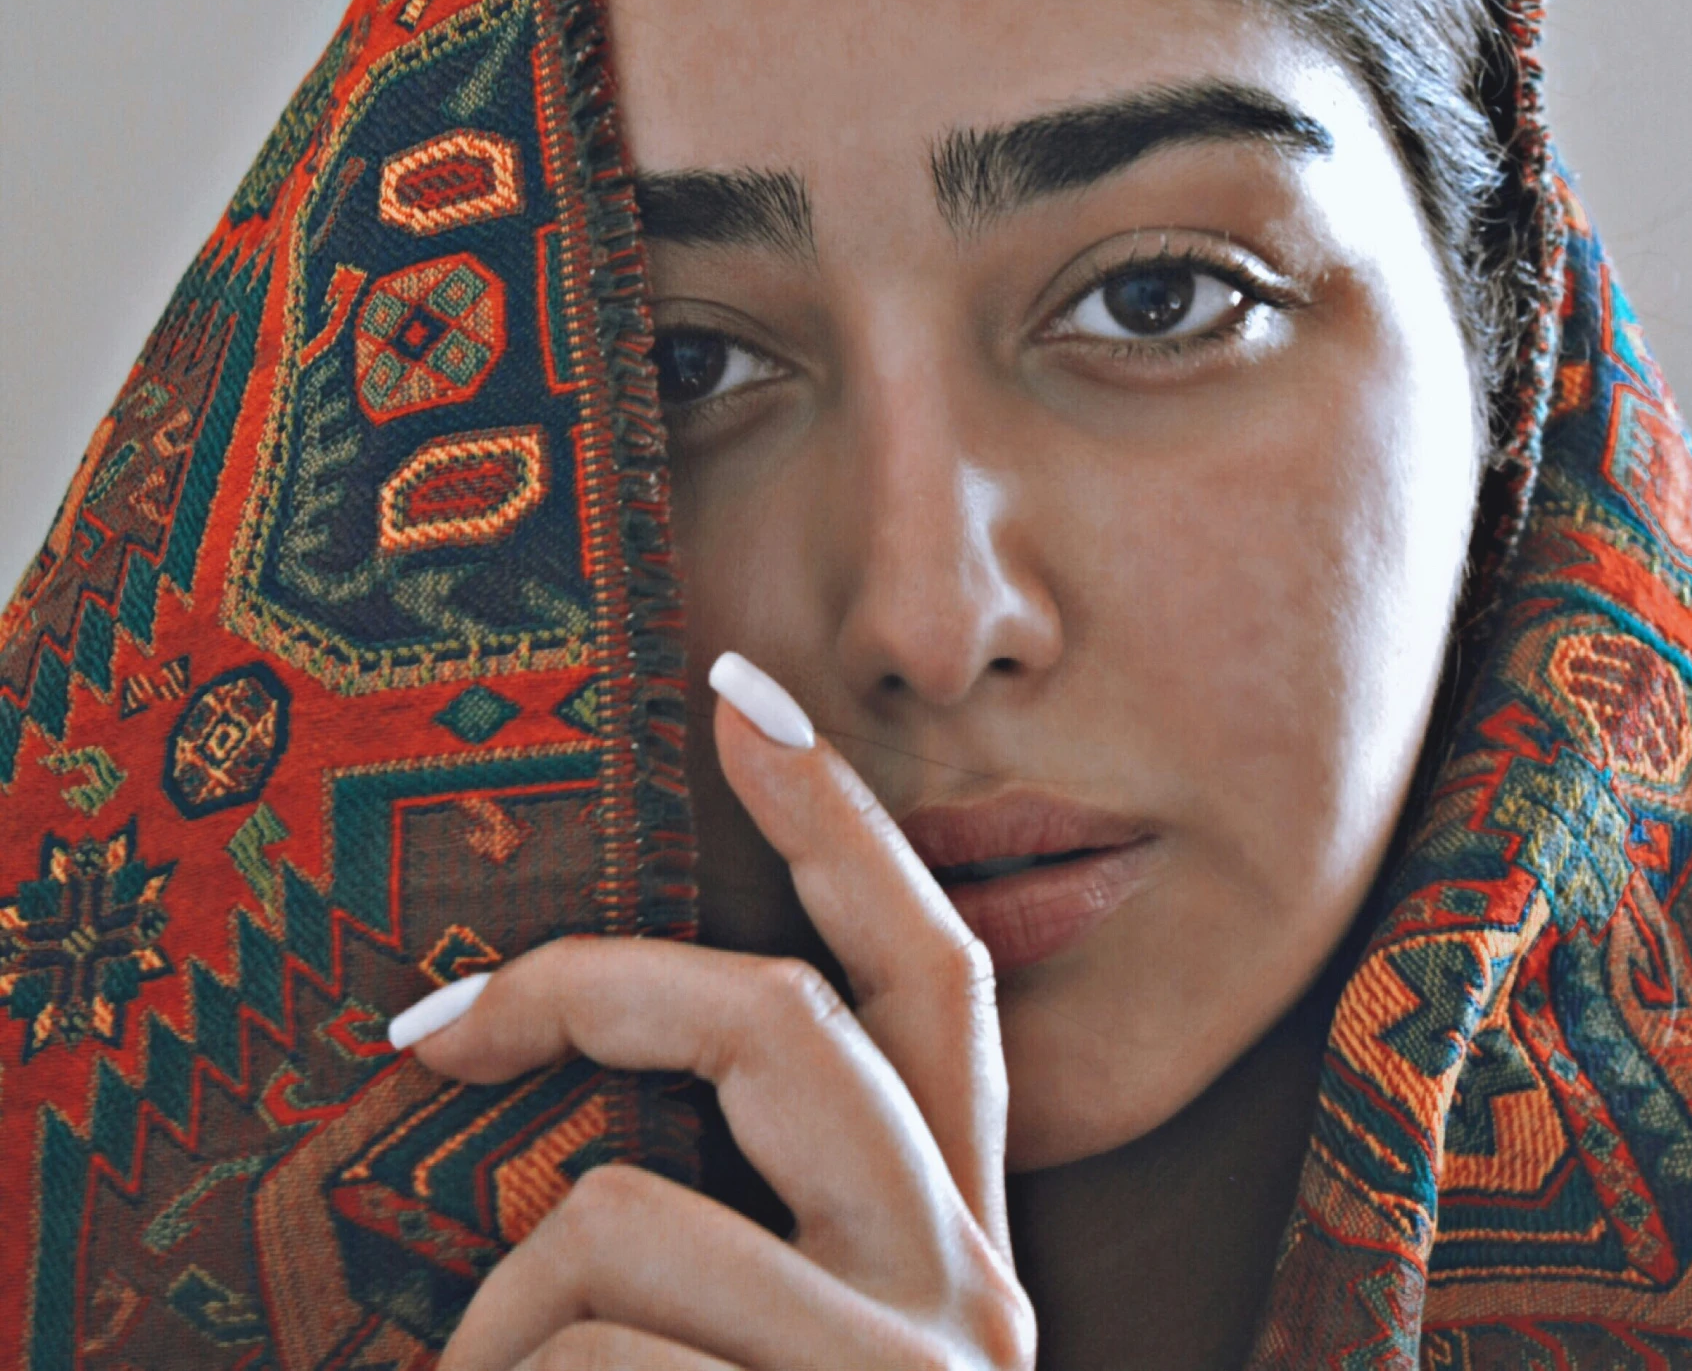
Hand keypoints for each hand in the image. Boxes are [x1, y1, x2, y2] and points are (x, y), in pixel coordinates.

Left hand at [405, 653, 1036, 1370]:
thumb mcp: (780, 1354)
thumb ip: (740, 1250)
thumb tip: (565, 1166)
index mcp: (950, 1246)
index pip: (931, 980)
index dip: (843, 825)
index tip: (743, 685)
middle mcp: (965, 1287)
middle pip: (782, 1020)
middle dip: (587, 991)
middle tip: (431, 1030)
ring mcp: (905, 1364)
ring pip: (617, 1216)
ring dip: (492, 1333)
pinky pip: (583, 1350)